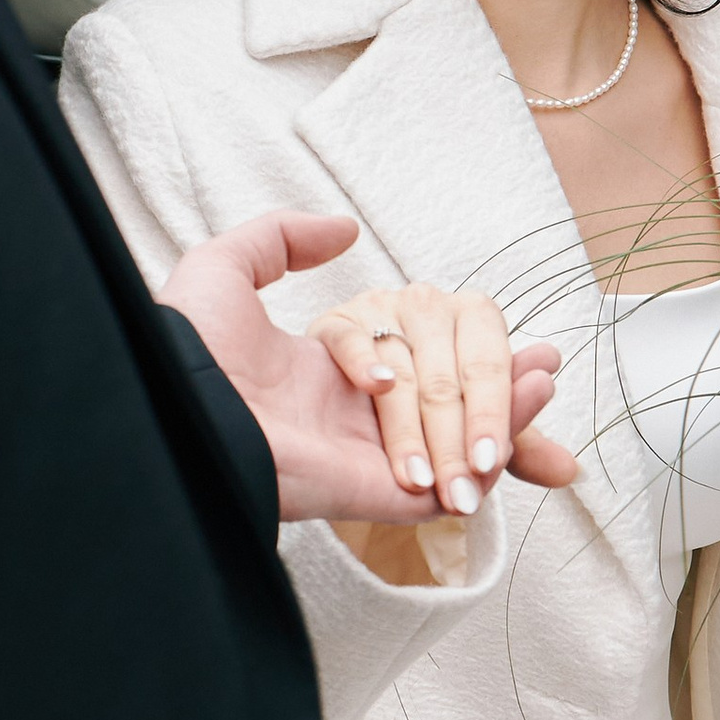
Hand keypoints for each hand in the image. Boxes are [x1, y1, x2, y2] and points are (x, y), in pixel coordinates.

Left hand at [162, 215, 576, 526]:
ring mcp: (366, 458)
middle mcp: (348, 420)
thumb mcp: (223, 270)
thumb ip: (279, 238)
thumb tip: (343, 227)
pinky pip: (449, 477)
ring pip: (455, 442)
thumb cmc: (186, 346)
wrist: (175, 405)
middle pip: (444, 408)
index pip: (407, 367)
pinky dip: (495, 439)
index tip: (490, 336)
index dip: (449, 355)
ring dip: (506, 409)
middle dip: (497, 391)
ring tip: (543, 374)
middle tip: (544, 362)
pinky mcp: (377, 491)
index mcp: (322, 376)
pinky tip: (524, 398)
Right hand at [305, 280, 567, 516]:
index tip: (487, 464)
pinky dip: (365, 363)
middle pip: (446, 377)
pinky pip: (351, 339)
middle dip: (452, 443)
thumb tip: (569, 471)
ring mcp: (381, 309)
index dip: (491, 418)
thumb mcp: (474, 426)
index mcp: (477, 319)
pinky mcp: (337, 320)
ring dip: (408, 430)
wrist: (346, 395)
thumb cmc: (423, 405)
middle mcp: (432, 305)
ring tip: (415, 478)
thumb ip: (515, 445)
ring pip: (401, 370)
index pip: (491, 368)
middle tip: (456, 491)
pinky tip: (378, 388)